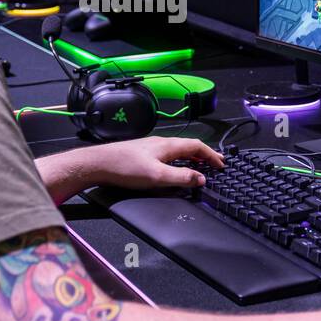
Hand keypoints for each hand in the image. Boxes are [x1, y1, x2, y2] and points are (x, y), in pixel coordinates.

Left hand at [88, 136, 225, 190]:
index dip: (212, 155)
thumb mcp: (157, 177)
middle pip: (189, 146)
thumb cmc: (124, 167)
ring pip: (178, 149)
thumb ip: (181, 177)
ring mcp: (150, 147)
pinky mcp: (142, 153)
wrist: (98, 164)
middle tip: (216, 162)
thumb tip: (200, 178)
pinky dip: (179, 158)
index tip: (221, 164)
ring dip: (192, 156)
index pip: (197, 146)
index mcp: (167, 145)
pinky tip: (174, 166)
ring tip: (200, 164)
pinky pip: (168, 153)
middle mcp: (160, 143)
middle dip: (204, 154)